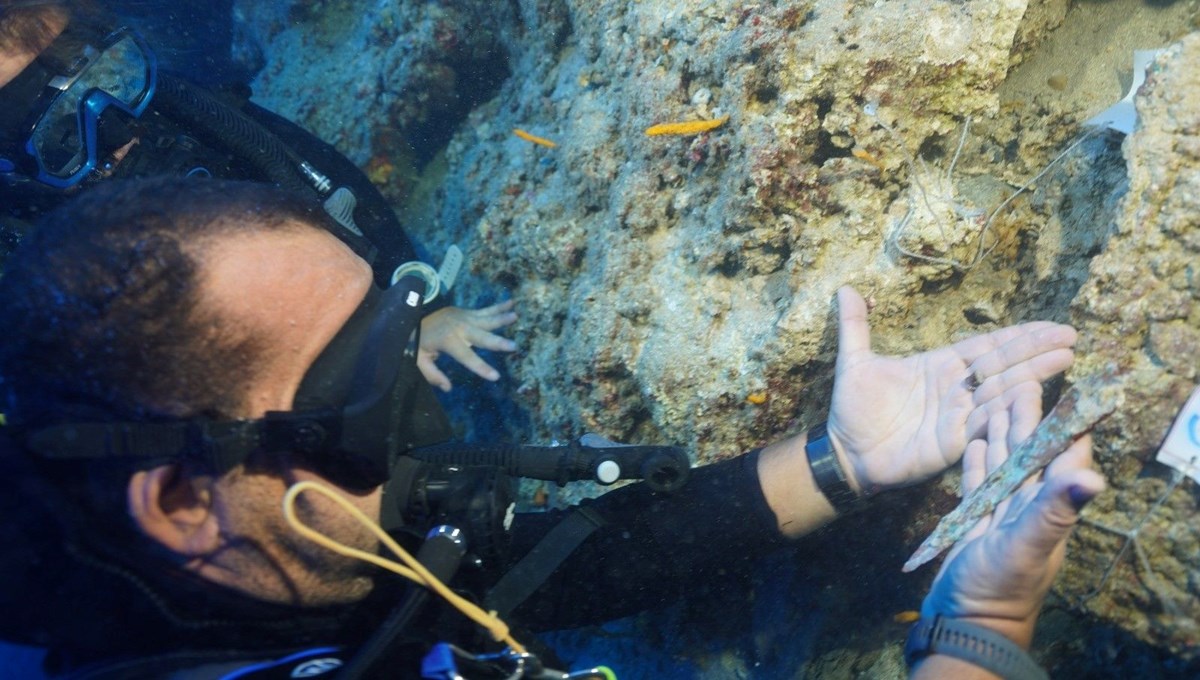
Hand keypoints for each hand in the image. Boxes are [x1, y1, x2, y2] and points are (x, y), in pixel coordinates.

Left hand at [417, 300, 517, 391]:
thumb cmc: (418, 344)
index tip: (496, 376)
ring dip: (501, 319)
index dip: (481, 367)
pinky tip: (511, 303)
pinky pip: (484, 310)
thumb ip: (433, 375)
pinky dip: (498, 307)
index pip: (467, 357)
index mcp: (447, 341)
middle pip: (481, 337)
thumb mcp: (419, 361)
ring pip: (485, 320)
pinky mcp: (465, 312)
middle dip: (497, 342)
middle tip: (513, 346)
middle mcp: (458, 328)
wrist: (412, 319)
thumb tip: (448, 388)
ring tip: (515, 316)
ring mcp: (462, 317)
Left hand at [827, 286, 1076, 493]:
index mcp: (941, 366)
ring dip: (1032, 377)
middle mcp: (957, 389)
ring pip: (1000, 392)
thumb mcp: (854, 362)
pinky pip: (986, 425)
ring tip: (1064, 360)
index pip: (986, 346)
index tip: (1051, 325)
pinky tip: (1034, 398)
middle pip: (1002, 366)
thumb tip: (845, 288)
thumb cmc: (852, 408)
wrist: (844, 452)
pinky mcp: (954, 442)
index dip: (1018, 336)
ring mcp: (958, 416)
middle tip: (1070, 337)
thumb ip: (855, 326)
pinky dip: (1008, 412)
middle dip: (1036, 351)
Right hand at [919, 405, 1104, 648]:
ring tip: (996, 402)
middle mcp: (1029, 508)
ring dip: (1001, 434)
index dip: (1065, 425)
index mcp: (1048, 509)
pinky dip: (976, 462)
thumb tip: (1092, 477)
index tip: (1065, 392)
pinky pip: (979, 484)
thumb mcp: (1025, 546)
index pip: (1064, 458)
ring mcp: (1002, 515)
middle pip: (1032, 454)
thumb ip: (1054, 511)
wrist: (963, 622)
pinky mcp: (976, 522)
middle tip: (1021, 383)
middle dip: (1028, 420)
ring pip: (1005, 464)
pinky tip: (972, 442)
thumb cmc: (997, 589)